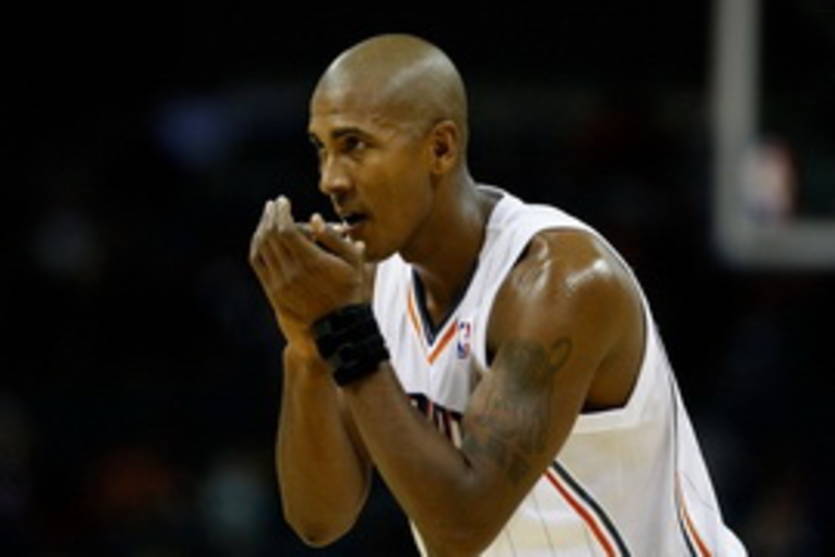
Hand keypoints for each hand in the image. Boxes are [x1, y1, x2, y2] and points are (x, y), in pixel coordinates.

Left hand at [249, 196, 369, 347]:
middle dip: (271, 216)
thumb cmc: (349, 290)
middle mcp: (292, 272)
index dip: (282, 213)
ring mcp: (280, 283)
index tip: (283, 201)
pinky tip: (262, 237)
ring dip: (262, 228)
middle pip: (271, 235)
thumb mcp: (353, 262)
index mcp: (312, 262)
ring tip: (268, 217)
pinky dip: (257, 246)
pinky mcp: (273, 291)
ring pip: (262, 248)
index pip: (286, 230)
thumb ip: (334, 238)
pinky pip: (258, 263)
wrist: (338, 325)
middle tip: (275, 204)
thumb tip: (314, 218)